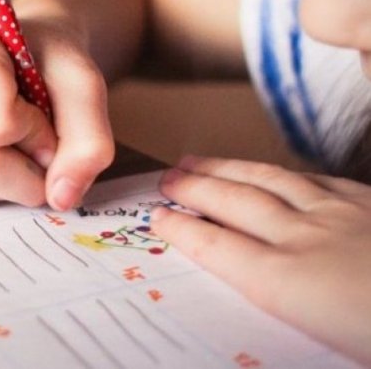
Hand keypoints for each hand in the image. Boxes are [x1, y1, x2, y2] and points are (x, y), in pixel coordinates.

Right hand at [0, 15, 113, 209]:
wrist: (21, 56)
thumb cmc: (47, 61)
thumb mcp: (83, 84)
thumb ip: (88, 139)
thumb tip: (61, 197)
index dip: (36, 131)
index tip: (45, 110)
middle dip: (30, 168)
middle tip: (43, 141)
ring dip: (14, 180)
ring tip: (17, 139)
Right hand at [151, 155, 370, 365]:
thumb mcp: (323, 346)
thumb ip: (281, 312)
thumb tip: (255, 296)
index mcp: (288, 281)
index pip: (216, 247)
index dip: (181, 229)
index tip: (158, 217)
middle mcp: (304, 237)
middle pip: (234, 202)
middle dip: (193, 187)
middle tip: (167, 178)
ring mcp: (340, 213)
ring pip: (270, 179)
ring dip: (227, 168)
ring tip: (199, 161)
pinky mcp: (370, 202)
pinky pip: (318, 178)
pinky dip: (284, 172)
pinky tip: (275, 171)